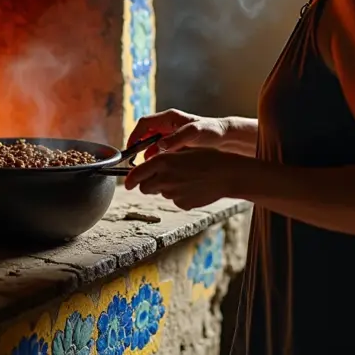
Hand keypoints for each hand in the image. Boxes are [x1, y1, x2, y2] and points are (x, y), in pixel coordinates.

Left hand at [123, 149, 247, 209]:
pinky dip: (180, 195)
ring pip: (162, 193)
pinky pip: (175, 200)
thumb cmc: (206, 158)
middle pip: (145, 188)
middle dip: (148, 184)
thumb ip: (163, 158)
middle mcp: (164, 178)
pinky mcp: (182, 204)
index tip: (127, 184)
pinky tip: (193, 188)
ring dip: (167, 188)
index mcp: (163, 161)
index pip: (136, 174)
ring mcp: (173, 193)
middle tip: (160, 179)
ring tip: (186, 179)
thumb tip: (148, 164)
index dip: (130, 180)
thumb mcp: (182, 151)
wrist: (227, 173)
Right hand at [126, 109, 228, 160]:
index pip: (144, 123)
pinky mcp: (176, 141)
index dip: (135, 135)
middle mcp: (168, 123)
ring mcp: (171, 132)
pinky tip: (159, 165)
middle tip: (134, 160)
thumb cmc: (211, 132)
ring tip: (145, 165)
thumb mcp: (194, 134)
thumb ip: (177, 139)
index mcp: (169, 117)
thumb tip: (160, 146)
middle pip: (145, 133)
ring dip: (147, 152)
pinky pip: (160, 148)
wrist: (225, 137)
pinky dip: (156, 156)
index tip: (130, 148)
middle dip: (138, 146)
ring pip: (152, 142)